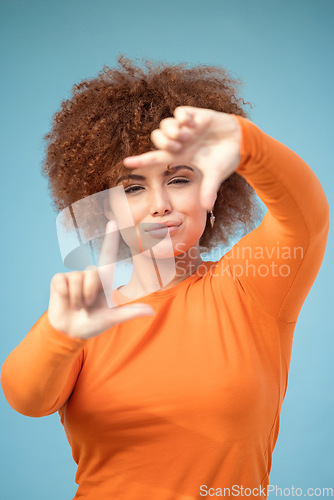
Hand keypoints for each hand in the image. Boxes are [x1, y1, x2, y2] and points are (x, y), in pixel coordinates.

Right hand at [47, 221, 154, 339]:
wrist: (70, 332)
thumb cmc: (92, 323)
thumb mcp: (112, 318)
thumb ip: (130, 313)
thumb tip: (152, 311)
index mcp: (103, 280)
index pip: (107, 254)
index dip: (110, 238)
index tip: (113, 222)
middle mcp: (89, 275)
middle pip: (92, 273)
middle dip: (90, 293)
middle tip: (87, 307)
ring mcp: (73, 277)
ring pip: (78, 279)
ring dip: (78, 297)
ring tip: (77, 306)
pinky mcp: (58, 280)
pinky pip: (63, 282)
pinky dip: (66, 295)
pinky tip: (66, 301)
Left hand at [123, 106, 241, 209]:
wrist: (242, 142)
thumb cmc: (226, 159)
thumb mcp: (216, 175)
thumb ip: (209, 189)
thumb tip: (207, 208)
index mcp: (180, 157)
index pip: (155, 158)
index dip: (140, 160)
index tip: (126, 163)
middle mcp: (179, 142)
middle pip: (156, 137)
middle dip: (164, 142)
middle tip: (180, 146)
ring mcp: (186, 128)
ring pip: (165, 124)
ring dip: (174, 131)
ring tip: (189, 135)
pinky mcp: (195, 115)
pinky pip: (179, 111)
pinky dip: (183, 117)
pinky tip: (194, 123)